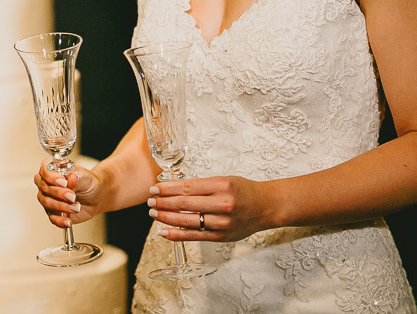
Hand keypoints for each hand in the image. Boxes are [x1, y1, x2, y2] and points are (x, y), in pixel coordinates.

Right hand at [35, 158, 104, 228]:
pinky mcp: (53, 212)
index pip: (44, 170)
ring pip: (46, 202)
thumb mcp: (86, 177)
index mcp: (53, 170)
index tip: (63, 182)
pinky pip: (52, 218)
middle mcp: (47, 184)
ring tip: (76, 207)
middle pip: (44, 187)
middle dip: (59, 193)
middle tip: (73, 196)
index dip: (51, 177)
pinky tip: (68, 221)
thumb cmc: (88, 183)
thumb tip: (71, 177)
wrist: (95, 197)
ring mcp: (49, 198)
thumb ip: (77, 177)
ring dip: (61, 206)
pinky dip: (60, 220)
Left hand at [147, 175, 269, 241]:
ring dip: (166, 217)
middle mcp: (222, 204)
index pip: (187, 187)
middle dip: (163, 202)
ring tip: (153, 213)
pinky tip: (163, 232)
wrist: (266, 206)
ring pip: (187, 221)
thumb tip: (172, 188)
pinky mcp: (221, 236)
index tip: (153, 188)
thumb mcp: (223, 180)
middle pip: (184, 204)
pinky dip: (177, 234)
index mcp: (221, 185)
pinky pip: (195, 236)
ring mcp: (222, 222)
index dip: (167, 189)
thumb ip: (200, 185)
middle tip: (149, 200)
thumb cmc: (243, 190)